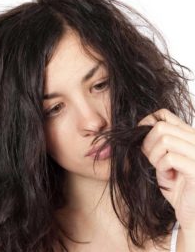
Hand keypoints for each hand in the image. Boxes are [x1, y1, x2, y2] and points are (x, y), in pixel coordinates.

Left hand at [137, 108, 194, 230]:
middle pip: (161, 127)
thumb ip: (156, 144)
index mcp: (189, 135)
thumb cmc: (178, 187)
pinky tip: (169, 176)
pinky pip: (170, 158)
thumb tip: (140, 130)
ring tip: (161, 168)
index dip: (146, 124)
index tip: (142, 140)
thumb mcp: (164, 161)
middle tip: (152, 160)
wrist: (193, 214)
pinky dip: (162, 167)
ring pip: (165, 140)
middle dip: (148, 144)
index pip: (164, 114)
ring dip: (155, 156)